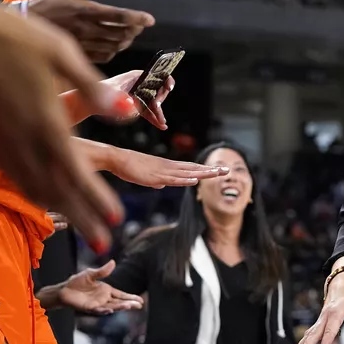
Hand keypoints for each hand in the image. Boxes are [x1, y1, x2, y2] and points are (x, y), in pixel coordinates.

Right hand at [0, 0, 135, 253]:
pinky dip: (36, 191)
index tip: (114, 220)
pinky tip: (44, 194)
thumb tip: (130, 115)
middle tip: (102, 244)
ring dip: (61, 208)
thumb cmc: (14, 38)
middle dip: (83, 218)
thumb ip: (96, 91)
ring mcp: (3, 142)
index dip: (97, 201)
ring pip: (34, 186)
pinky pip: (16, 174)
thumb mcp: (62, 56)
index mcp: (48, 123)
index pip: (78, 174)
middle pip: (58, 190)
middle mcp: (24, 140)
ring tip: (78, 224)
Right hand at [30, 0, 154, 63]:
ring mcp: (83, 44)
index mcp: (84, 10)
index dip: (137, 18)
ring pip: (114, 46)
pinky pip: (104, 56)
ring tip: (129, 33)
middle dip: (135, 29)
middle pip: (120, 33)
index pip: (118, 16)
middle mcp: (85, 29)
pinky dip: (114, 51)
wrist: (24, 24)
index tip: (150, 19)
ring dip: (126, 40)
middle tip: (139, 25)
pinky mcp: (79, 55)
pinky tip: (113, 43)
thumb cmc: (48, 3)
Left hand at [59, 261, 143, 314]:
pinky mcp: (89, 308)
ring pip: (112, 307)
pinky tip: (111, 310)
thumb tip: (113, 262)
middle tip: (139, 305)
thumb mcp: (91, 274)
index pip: (122, 295)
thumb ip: (102, 271)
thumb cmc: (77, 281)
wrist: (64, 289)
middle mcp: (104, 298)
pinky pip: (98, 310)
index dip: (131, 297)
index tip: (140, 300)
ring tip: (130, 306)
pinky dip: (104, 311)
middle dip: (130, 303)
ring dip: (120, 307)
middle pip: (120, 302)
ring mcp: (97, 304)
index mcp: (106, 290)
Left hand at [100, 70, 173, 129]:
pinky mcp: (137, 106)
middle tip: (156, 108)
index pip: (155, 75)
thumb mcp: (110, 93)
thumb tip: (131, 103)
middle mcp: (140, 85)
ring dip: (158, 114)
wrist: (90, 103)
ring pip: (153, 104)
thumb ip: (121, 98)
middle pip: (157, 91)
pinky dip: (154, 118)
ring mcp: (139, 96)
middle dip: (159, 101)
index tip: (169, 87)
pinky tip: (161, 125)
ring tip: (162, 123)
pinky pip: (148, 112)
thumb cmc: (99, 93)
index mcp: (135, 77)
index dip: (165, 79)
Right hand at [107, 147, 228, 188]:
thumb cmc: (129, 167)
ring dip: (203, 173)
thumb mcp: (146, 177)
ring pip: (187, 173)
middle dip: (210, 170)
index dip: (205, 169)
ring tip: (218, 173)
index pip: (191, 168)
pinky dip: (185, 180)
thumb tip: (161, 185)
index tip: (218, 169)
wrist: (116, 158)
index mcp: (168, 166)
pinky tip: (195, 180)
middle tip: (227, 170)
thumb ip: (155, 180)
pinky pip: (173, 179)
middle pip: (194, 168)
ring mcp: (163, 171)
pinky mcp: (155, 177)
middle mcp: (169, 167)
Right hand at [290, 272, 343, 343]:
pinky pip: (312, 331)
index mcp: (336, 311)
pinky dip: (304, 340)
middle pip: (316, 332)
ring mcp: (322, 317)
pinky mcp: (320, 320)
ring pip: (311, 332)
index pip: (330, 329)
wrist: (341, 283)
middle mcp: (326, 315)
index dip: (325, 342)